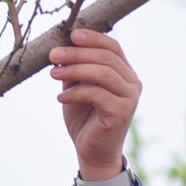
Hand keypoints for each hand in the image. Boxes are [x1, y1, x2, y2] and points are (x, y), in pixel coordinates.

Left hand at [48, 28, 140, 180]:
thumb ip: (73, 70)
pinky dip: (76, 92)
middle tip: (53, 55)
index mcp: (123, 72)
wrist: (91, 151)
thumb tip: (60, 50)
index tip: (71, 34)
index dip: (93, 38)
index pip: (112, 47)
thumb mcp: (76, 88)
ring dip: (75, 70)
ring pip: (103, 73)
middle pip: (106, 58)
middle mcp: (132, 82)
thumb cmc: (84, 118)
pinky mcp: (122, 112)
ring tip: (53, 73)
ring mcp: (129, 97)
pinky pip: (97, 94)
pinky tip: (60, 98)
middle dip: (77, 53)